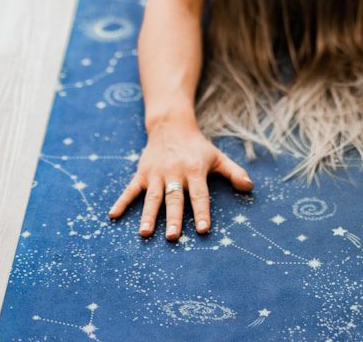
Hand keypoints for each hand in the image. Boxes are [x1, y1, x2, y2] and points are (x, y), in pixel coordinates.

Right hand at [107, 121, 253, 240]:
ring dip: (148, 215)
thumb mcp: (217, 157)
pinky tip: (113, 216)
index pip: (200, 194)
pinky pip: (130, 189)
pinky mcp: (142, 173)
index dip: (202, 211)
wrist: (172, 125)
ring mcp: (156, 173)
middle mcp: (174, 172)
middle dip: (174, 218)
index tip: (203, 230)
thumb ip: (234, 172)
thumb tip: (250, 187)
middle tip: (173, 238)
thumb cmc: (197, 146)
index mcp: (194, 170)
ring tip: (145, 233)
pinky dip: (122, 202)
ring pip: (152, 196)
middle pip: (174, 198)